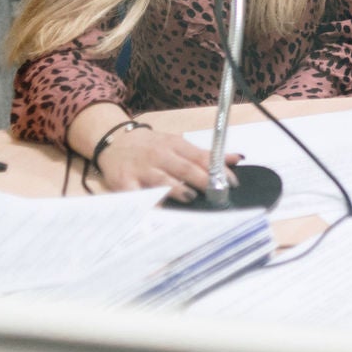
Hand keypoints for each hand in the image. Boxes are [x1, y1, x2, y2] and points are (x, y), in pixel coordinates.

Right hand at [95, 127, 240, 201]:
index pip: (201, 157)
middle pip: (184, 168)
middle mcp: (160, 155)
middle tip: (217, 192)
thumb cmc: (151, 146)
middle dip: (202, 180)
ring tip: (190, 196)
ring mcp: (142, 169)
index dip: (218, 169)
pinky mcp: (124, 182)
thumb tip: (237, 159)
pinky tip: (157, 210)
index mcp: (176, 145)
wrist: (114, 140)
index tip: (232, 182)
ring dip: (176, 188)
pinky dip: (146, 202)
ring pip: (161, 179)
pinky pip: (136, 194)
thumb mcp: (178, 144)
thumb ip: (206, 155)